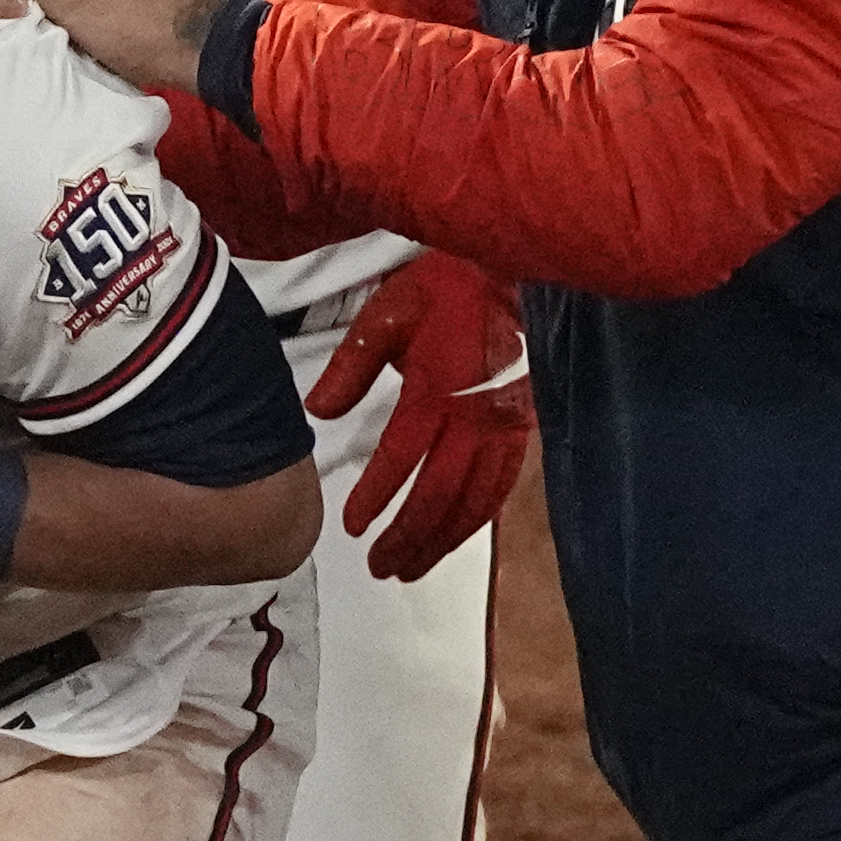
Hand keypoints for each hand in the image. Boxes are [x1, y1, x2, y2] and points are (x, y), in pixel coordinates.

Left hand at [310, 251, 532, 580]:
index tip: (352, 526)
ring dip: (440, 541)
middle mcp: (475, 415)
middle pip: (440, 494)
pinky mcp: (522, 430)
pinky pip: (500, 488)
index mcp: (437, 387)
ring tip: (409, 568)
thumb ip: (350, 366)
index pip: (402, 456)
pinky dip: (475, 520)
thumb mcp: (387, 314)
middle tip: (379, 566)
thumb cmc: (445, 289)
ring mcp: (504, 427)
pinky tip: (453, 538)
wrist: (512, 272)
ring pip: (473, 501)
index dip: (377, 496)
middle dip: (407, 536)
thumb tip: (318, 412)